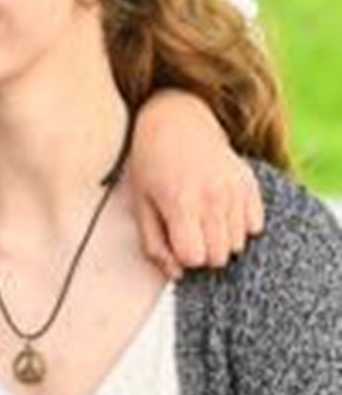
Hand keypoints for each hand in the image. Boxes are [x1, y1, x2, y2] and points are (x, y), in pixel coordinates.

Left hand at [129, 90, 263, 275]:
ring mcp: (235, 190)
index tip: (175, 242)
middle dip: (202, 253)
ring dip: (221, 240)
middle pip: (220, 257)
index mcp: (180, 203)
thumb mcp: (139, 203)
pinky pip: (255, 226)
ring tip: (202, 218)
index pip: (195, 258)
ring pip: (239, 245)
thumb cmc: (150, 164)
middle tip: (188, 232)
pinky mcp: (251, 184)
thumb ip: (153, 243)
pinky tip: (220, 210)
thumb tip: (175, 274)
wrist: (176, 120)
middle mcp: (213, 197)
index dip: (183, 257)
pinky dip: (239, 226)